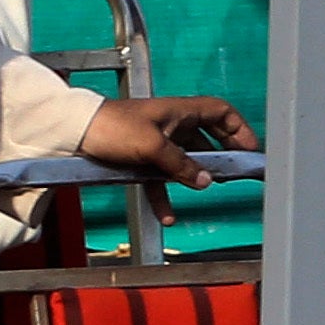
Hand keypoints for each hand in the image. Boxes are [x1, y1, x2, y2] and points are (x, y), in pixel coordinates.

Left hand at [76, 93, 253, 183]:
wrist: (74, 132)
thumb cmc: (111, 126)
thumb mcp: (153, 146)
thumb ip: (181, 165)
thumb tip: (204, 180)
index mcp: (179, 111)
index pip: (221, 112)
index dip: (239, 128)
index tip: (249, 148)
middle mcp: (172, 123)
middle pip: (208, 136)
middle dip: (223, 154)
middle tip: (235, 170)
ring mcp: (157, 140)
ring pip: (186, 159)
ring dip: (195, 176)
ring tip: (207, 188)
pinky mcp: (141, 156)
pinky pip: (161, 178)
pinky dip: (165, 195)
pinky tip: (168, 214)